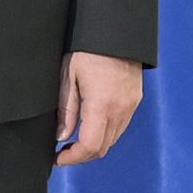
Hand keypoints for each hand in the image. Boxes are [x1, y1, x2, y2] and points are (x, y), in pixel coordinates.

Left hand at [55, 51, 144, 165]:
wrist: (117, 32)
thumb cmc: (87, 50)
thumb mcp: (68, 76)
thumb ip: (66, 109)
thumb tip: (62, 136)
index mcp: (102, 105)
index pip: (90, 146)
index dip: (73, 159)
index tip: (58, 159)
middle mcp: (121, 110)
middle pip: (103, 148)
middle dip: (82, 156)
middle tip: (62, 154)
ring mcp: (131, 107)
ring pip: (113, 139)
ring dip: (94, 146)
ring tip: (73, 142)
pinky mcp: (135, 101)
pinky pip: (120, 127)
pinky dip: (105, 134)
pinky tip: (90, 127)